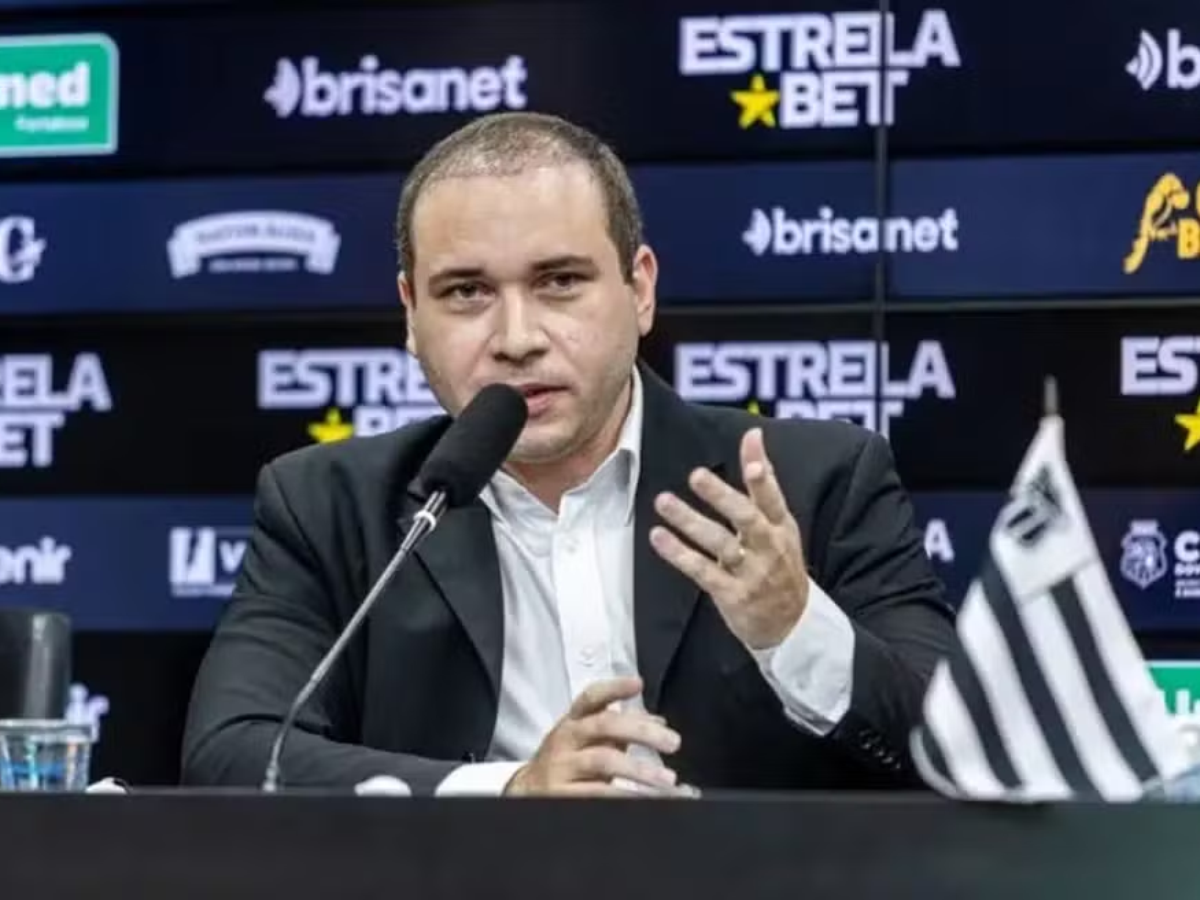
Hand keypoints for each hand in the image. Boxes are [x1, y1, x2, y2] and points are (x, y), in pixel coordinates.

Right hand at [504, 676, 682, 796]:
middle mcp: (566, 739)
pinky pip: (597, 794)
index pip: (591, 697)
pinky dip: (624, 797)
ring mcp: (562, 767)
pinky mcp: (562, 795)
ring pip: (603, 760)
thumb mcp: (588, 741)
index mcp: (574, 721)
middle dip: (641, 732)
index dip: (614, 688)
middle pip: (604, 726)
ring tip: (668, 780)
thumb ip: (621, 729)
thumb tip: (659, 723)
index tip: (638, 683)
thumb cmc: (568, 762)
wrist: (528, 792)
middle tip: (673, 743)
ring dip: (640, 770)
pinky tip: (645, 800)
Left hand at [650, 427, 808, 648]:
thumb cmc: (780, 563)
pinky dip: (680, 554)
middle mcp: (769, 548)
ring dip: (691, 522)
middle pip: (747, 519)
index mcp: (782, 527)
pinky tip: (659, 537)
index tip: (752, 457)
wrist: (792, 625)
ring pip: (720, 545)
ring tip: (663, 501)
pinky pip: (703, 572)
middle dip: (722, 497)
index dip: (764, 478)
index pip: (772, 498)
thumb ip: (763, 480)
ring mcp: (752, 574)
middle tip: (696, 475)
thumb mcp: (779, 523)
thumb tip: (753, 433)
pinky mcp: (733, 596)